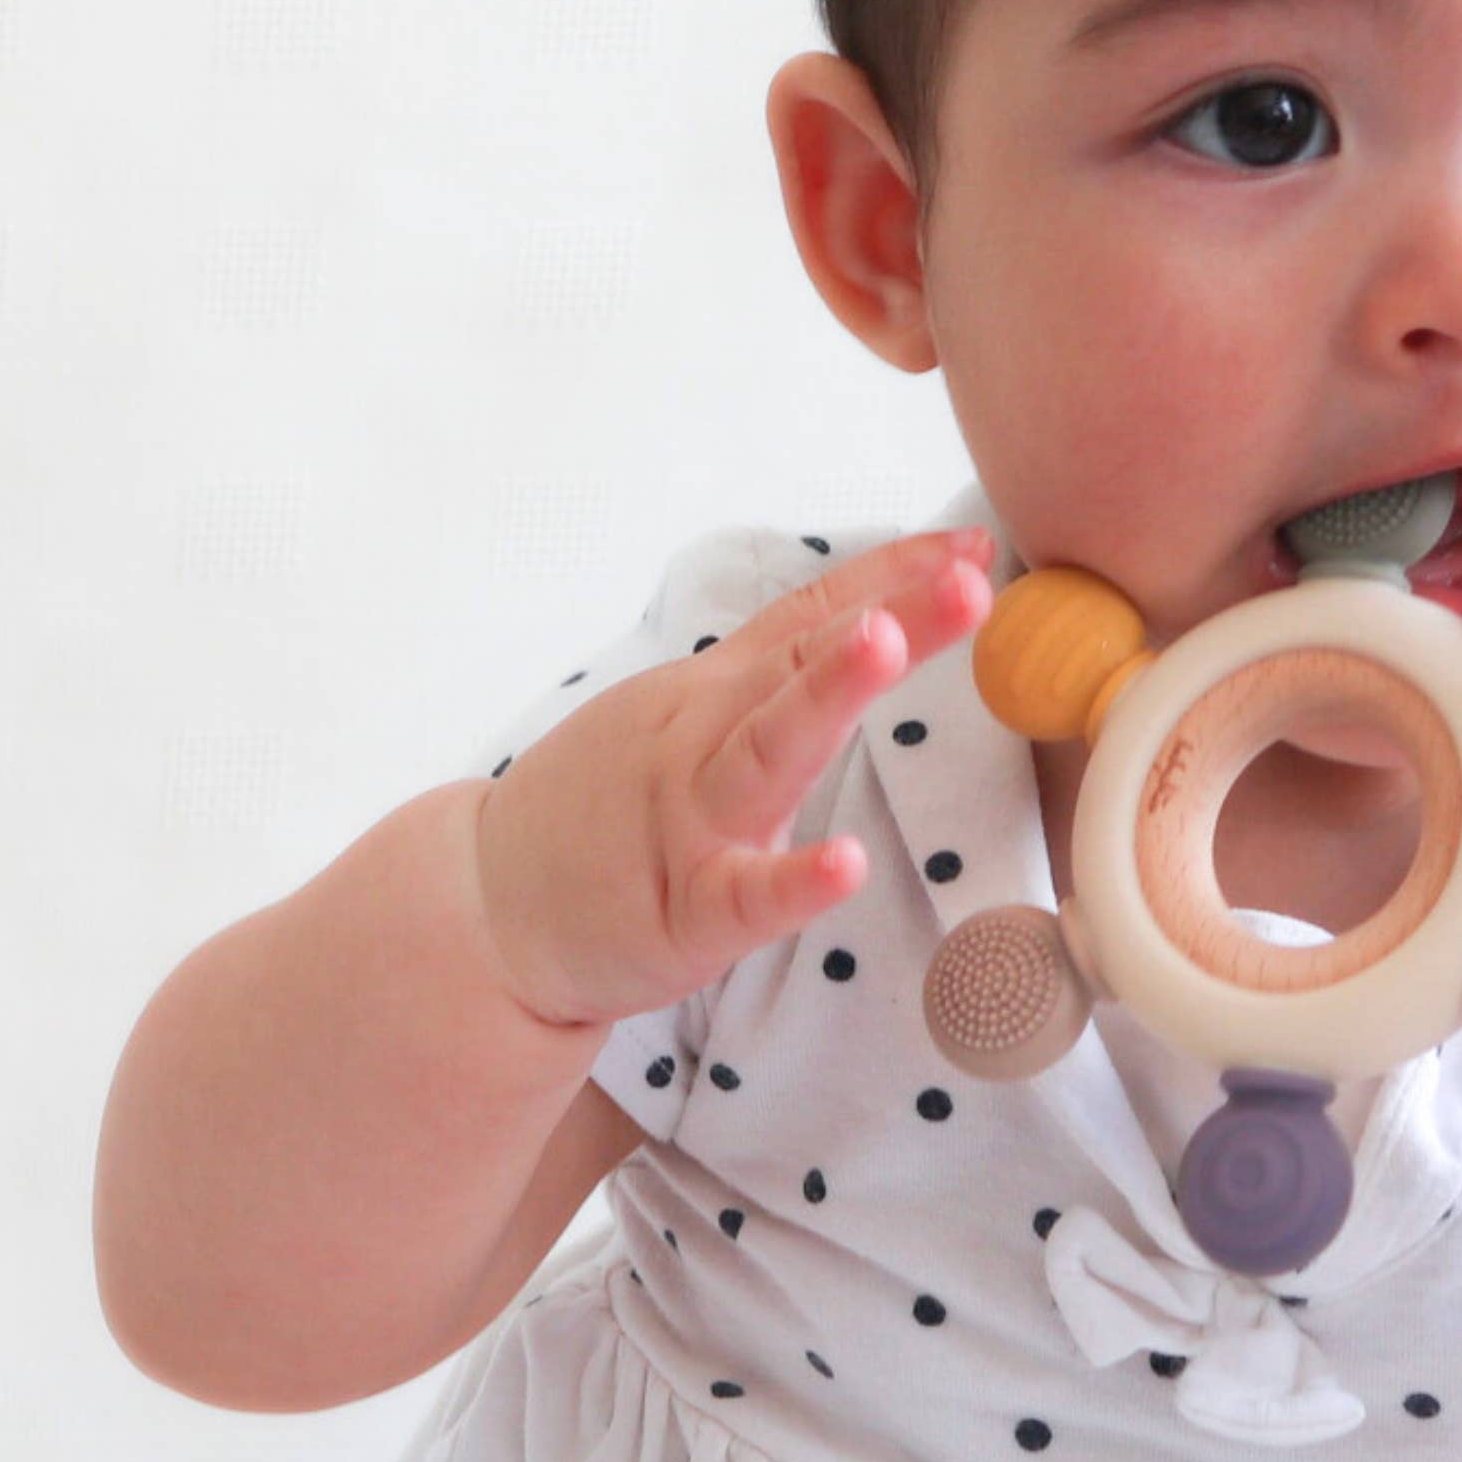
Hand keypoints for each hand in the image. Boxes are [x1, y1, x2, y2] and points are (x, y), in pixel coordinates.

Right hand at [469, 527, 996, 1028]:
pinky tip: (844, 863)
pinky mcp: (679, 916)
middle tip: (969, 580)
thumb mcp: (690, 717)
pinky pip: (741, 897)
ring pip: (766, 752)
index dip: (894, 577)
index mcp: (716, 693)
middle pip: (802, 664)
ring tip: (886, 644)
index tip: (975, 544)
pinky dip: (791, 880)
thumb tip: (879, 621)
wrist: (486, 907)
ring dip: (827, 695)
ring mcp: (688, 823)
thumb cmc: (610, 810)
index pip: (811, 617)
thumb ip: (778, 675)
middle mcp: (702, 738)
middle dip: (891, 615)